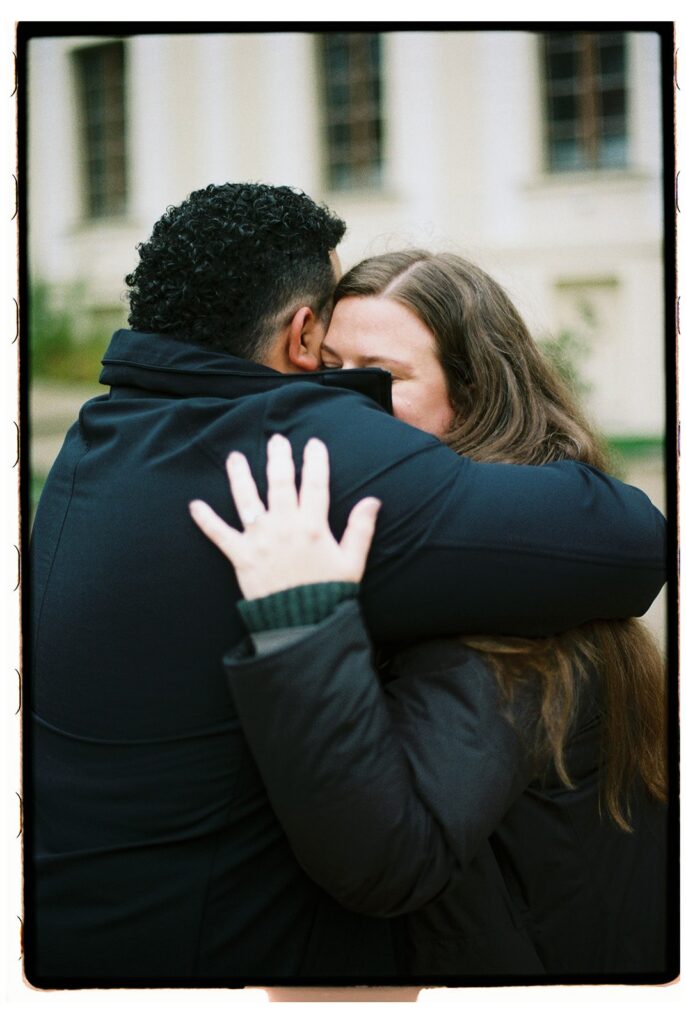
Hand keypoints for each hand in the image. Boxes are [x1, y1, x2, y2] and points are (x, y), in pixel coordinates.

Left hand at [189, 434, 380, 600]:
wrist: (301, 624)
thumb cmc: (328, 594)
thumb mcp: (352, 563)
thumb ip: (360, 529)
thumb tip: (373, 500)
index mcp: (312, 527)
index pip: (315, 484)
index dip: (315, 461)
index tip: (313, 444)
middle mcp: (284, 527)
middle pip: (279, 483)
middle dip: (278, 458)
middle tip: (276, 440)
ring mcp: (260, 540)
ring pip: (247, 499)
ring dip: (239, 476)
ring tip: (235, 458)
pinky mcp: (241, 556)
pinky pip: (219, 535)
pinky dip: (205, 520)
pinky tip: (194, 505)